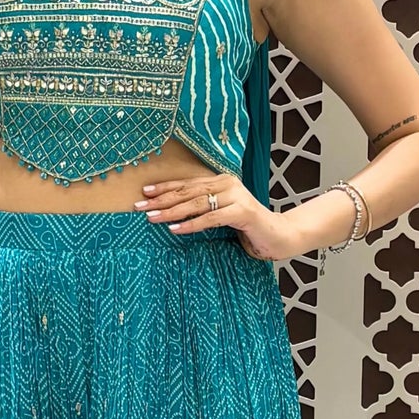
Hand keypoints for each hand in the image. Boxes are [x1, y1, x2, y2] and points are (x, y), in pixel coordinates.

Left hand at [139, 175, 290, 260]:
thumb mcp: (221, 216)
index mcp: (221, 181)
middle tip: (140, 207)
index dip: (165, 188)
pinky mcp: (243, 212)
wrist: (278, 237)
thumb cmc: (247, 229)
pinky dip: (192, 224)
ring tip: (152, 218)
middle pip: (188, 191)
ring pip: (197, 203)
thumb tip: (171, 215)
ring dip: (171, 212)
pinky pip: (211, 218)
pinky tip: (175, 230)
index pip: (187, 183)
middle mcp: (228, 183)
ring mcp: (237, 196)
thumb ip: (203, 210)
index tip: (144, 193)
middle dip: (162, 200)